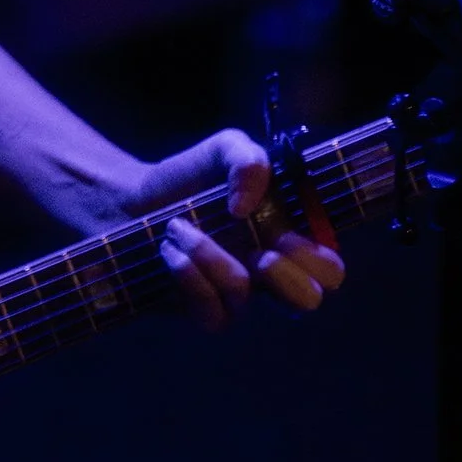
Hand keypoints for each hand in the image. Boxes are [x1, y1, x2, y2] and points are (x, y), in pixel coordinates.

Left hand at [122, 129, 345, 330]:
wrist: (131, 202)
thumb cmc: (189, 177)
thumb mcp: (225, 148)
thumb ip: (249, 160)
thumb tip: (246, 207)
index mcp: (286, 236)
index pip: (330, 268)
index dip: (319, 256)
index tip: (285, 232)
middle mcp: (268, 272)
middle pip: (310, 299)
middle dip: (288, 276)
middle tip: (260, 251)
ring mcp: (236, 295)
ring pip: (245, 296)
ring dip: (209, 254)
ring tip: (178, 227)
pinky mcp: (202, 311)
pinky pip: (212, 313)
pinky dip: (188, 275)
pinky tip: (168, 249)